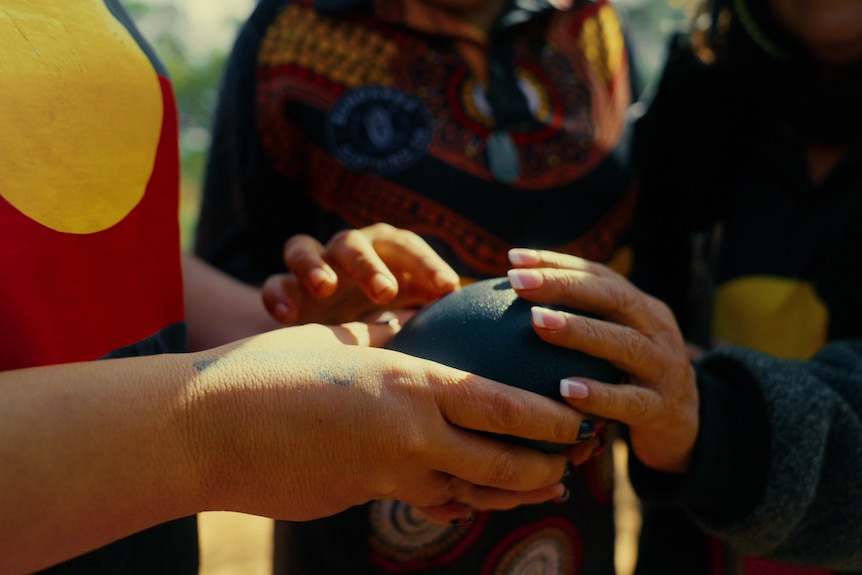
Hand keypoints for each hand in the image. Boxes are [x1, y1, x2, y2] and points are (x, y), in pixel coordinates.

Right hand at [189, 319, 590, 520]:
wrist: (207, 428)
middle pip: (497, 462)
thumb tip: (411, 333)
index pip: (499, 405)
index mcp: (408, 383)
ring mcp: (384, 475)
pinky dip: (451, 498)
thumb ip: (385, 343)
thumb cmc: (268, 370)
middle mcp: (408, 434)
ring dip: (506, 493)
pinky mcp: (360, 497)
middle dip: (544, 468)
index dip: (547, 420)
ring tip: (537, 488)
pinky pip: (420, 498)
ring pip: (465, 492)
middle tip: (573, 465)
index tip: (579, 423)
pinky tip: (465, 496)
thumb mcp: (339, 343)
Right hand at [262, 223, 459, 325]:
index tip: (447, 290)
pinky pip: (275, 284)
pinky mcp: (283, 290)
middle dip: (370, 264)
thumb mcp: (413, 320)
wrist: (325, 336)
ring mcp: (311, 269)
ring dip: (316, 265)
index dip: (427, 264)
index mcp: (385, 256)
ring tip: (325, 288)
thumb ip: (439, 318)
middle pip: (356, 243)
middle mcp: (347, 255)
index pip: (407, 248)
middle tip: (385, 292)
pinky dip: (279, 296)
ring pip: (305, 250)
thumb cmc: (384, 325)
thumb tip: (486, 331)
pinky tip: (286, 318)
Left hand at [505, 248, 698, 473]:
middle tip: (518, 283)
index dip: (559, 263)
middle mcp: (658, 331)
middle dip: (564, 285)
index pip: (600, 276)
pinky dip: (599, 394)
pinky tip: (564, 390)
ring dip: (579, 330)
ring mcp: (664, 369)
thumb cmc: (629, 381)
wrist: (684, 431)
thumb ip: (577, 323)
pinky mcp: (662, 410)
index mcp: (643, 309)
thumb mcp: (612, 346)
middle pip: (614, 298)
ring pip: (625, 344)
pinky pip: (629, 401)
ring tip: (537, 321)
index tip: (515, 258)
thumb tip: (509, 302)